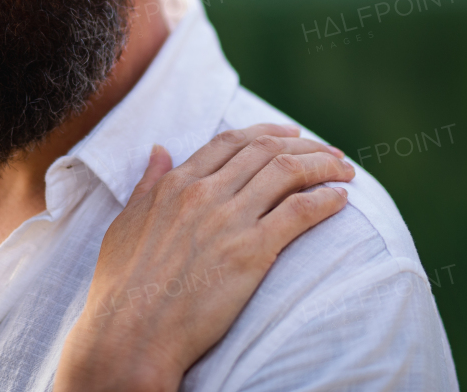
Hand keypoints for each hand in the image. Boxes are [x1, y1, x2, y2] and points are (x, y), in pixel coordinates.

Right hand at [56, 123, 353, 391]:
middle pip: (266, 151)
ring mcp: (229, 220)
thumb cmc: (122, 287)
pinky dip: (325, 200)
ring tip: (345, 171)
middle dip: (304, 146)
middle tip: (329, 152)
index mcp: (175, 184)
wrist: (132, 333)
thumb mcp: (127, 222)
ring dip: (322, 166)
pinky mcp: (251, 252)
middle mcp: (203, 193)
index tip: (291, 134)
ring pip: (288, 173)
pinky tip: (340, 201)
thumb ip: (147, 183)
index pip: (231, 142)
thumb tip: (159, 149)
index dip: (267, 133)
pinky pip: (299, 212)